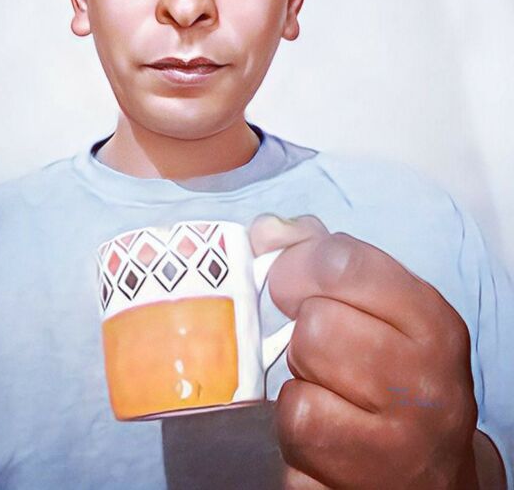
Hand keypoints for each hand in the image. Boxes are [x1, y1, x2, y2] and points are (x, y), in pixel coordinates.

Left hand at [250, 215, 479, 488]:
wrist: (433, 470)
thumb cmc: (396, 370)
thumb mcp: (383, 304)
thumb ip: (323, 255)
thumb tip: (265, 232)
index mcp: (431, 322)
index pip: (341, 264)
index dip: (297, 267)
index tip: (290, 284)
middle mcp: (424, 386)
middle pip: (315, 331)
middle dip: (304, 340)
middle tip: (321, 353)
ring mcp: (398, 450)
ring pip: (298, 401)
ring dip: (298, 395)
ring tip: (326, 395)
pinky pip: (294, 454)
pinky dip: (296, 444)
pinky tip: (325, 436)